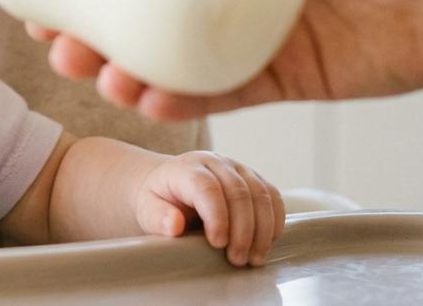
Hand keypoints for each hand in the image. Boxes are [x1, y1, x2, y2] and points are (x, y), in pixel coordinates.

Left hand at [136, 151, 283, 266]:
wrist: (170, 185)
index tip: (218, 244)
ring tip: (254, 258)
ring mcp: (238, 168)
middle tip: (237, 259)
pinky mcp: (254, 179)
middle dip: (242, 230)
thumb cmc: (159, 199)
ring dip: (262, 230)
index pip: (207, 187)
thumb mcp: (147, 208)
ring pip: (260, 194)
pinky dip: (274, 221)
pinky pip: (272, 196)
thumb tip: (174, 225)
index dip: (217, 216)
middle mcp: (216, 162)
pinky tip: (267, 243)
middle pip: (239, 192)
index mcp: (188, 168)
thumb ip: (157, 217)